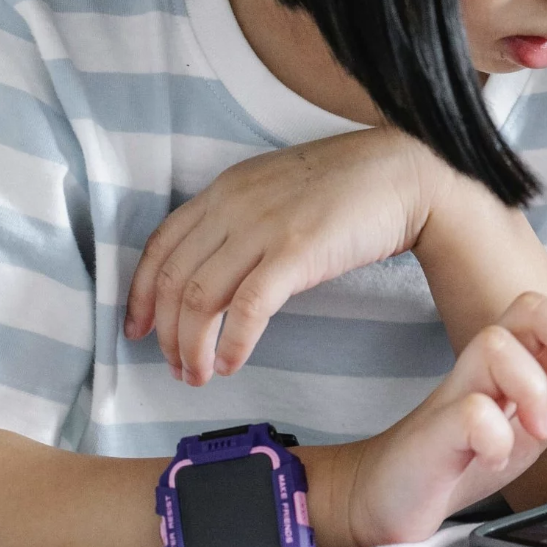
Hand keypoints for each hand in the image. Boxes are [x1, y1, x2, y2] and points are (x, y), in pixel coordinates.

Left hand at [124, 126, 449, 384]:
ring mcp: (263, 226)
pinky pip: (247, 306)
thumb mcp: (280, 188)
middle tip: (178, 366)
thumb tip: (219, 266)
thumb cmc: (353, 185)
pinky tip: (232, 363)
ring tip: (201, 374)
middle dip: (168, 333)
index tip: (139, 328)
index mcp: (226, 189)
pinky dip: (232, 342)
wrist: (407, 173)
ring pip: (200, 297)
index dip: (140, 294)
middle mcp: (234, 205)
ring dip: (194, 346)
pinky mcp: (296, 251)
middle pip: (174, 279)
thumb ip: (244, 215)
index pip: (161, 245)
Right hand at [336, 291, 546, 546]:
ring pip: (495, 344)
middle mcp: (486, 366)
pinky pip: (464, 410)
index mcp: (517, 360)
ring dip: (534, 384)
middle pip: (531, 311)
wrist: (390, 498)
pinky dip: (492, 430)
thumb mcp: (540, 426)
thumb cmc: (462, 453)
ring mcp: (456, 394)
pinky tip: (502, 453)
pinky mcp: (431, 432)